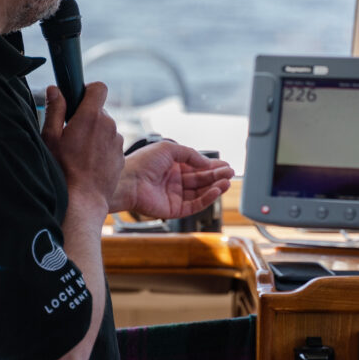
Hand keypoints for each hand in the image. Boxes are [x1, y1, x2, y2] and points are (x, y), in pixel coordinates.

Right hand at [41, 83, 124, 212]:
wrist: (82, 200)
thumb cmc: (63, 170)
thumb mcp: (50, 137)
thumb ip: (54, 109)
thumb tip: (55, 90)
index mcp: (91, 116)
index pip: (99, 88)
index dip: (88, 91)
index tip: (78, 101)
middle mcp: (109, 125)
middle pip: (100, 111)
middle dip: (87, 118)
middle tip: (71, 135)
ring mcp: (117, 141)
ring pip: (105, 129)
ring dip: (94, 135)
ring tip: (78, 154)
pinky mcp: (121, 156)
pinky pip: (110, 145)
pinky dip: (101, 150)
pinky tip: (88, 164)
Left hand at [111, 141, 233, 218]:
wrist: (128, 181)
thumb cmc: (142, 163)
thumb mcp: (169, 149)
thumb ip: (190, 154)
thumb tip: (207, 163)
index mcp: (172, 167)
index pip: (197, 167)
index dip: (211, 166)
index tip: (225, 165)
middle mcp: (174, 181)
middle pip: (201, 180)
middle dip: (216, 176)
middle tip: (230, 172)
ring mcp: (175, 196)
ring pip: (200, 193)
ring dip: (214, 187)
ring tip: (226, 182)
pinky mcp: (174, 210)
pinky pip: (194, 205)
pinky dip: (206, 198)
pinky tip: (215, 190)